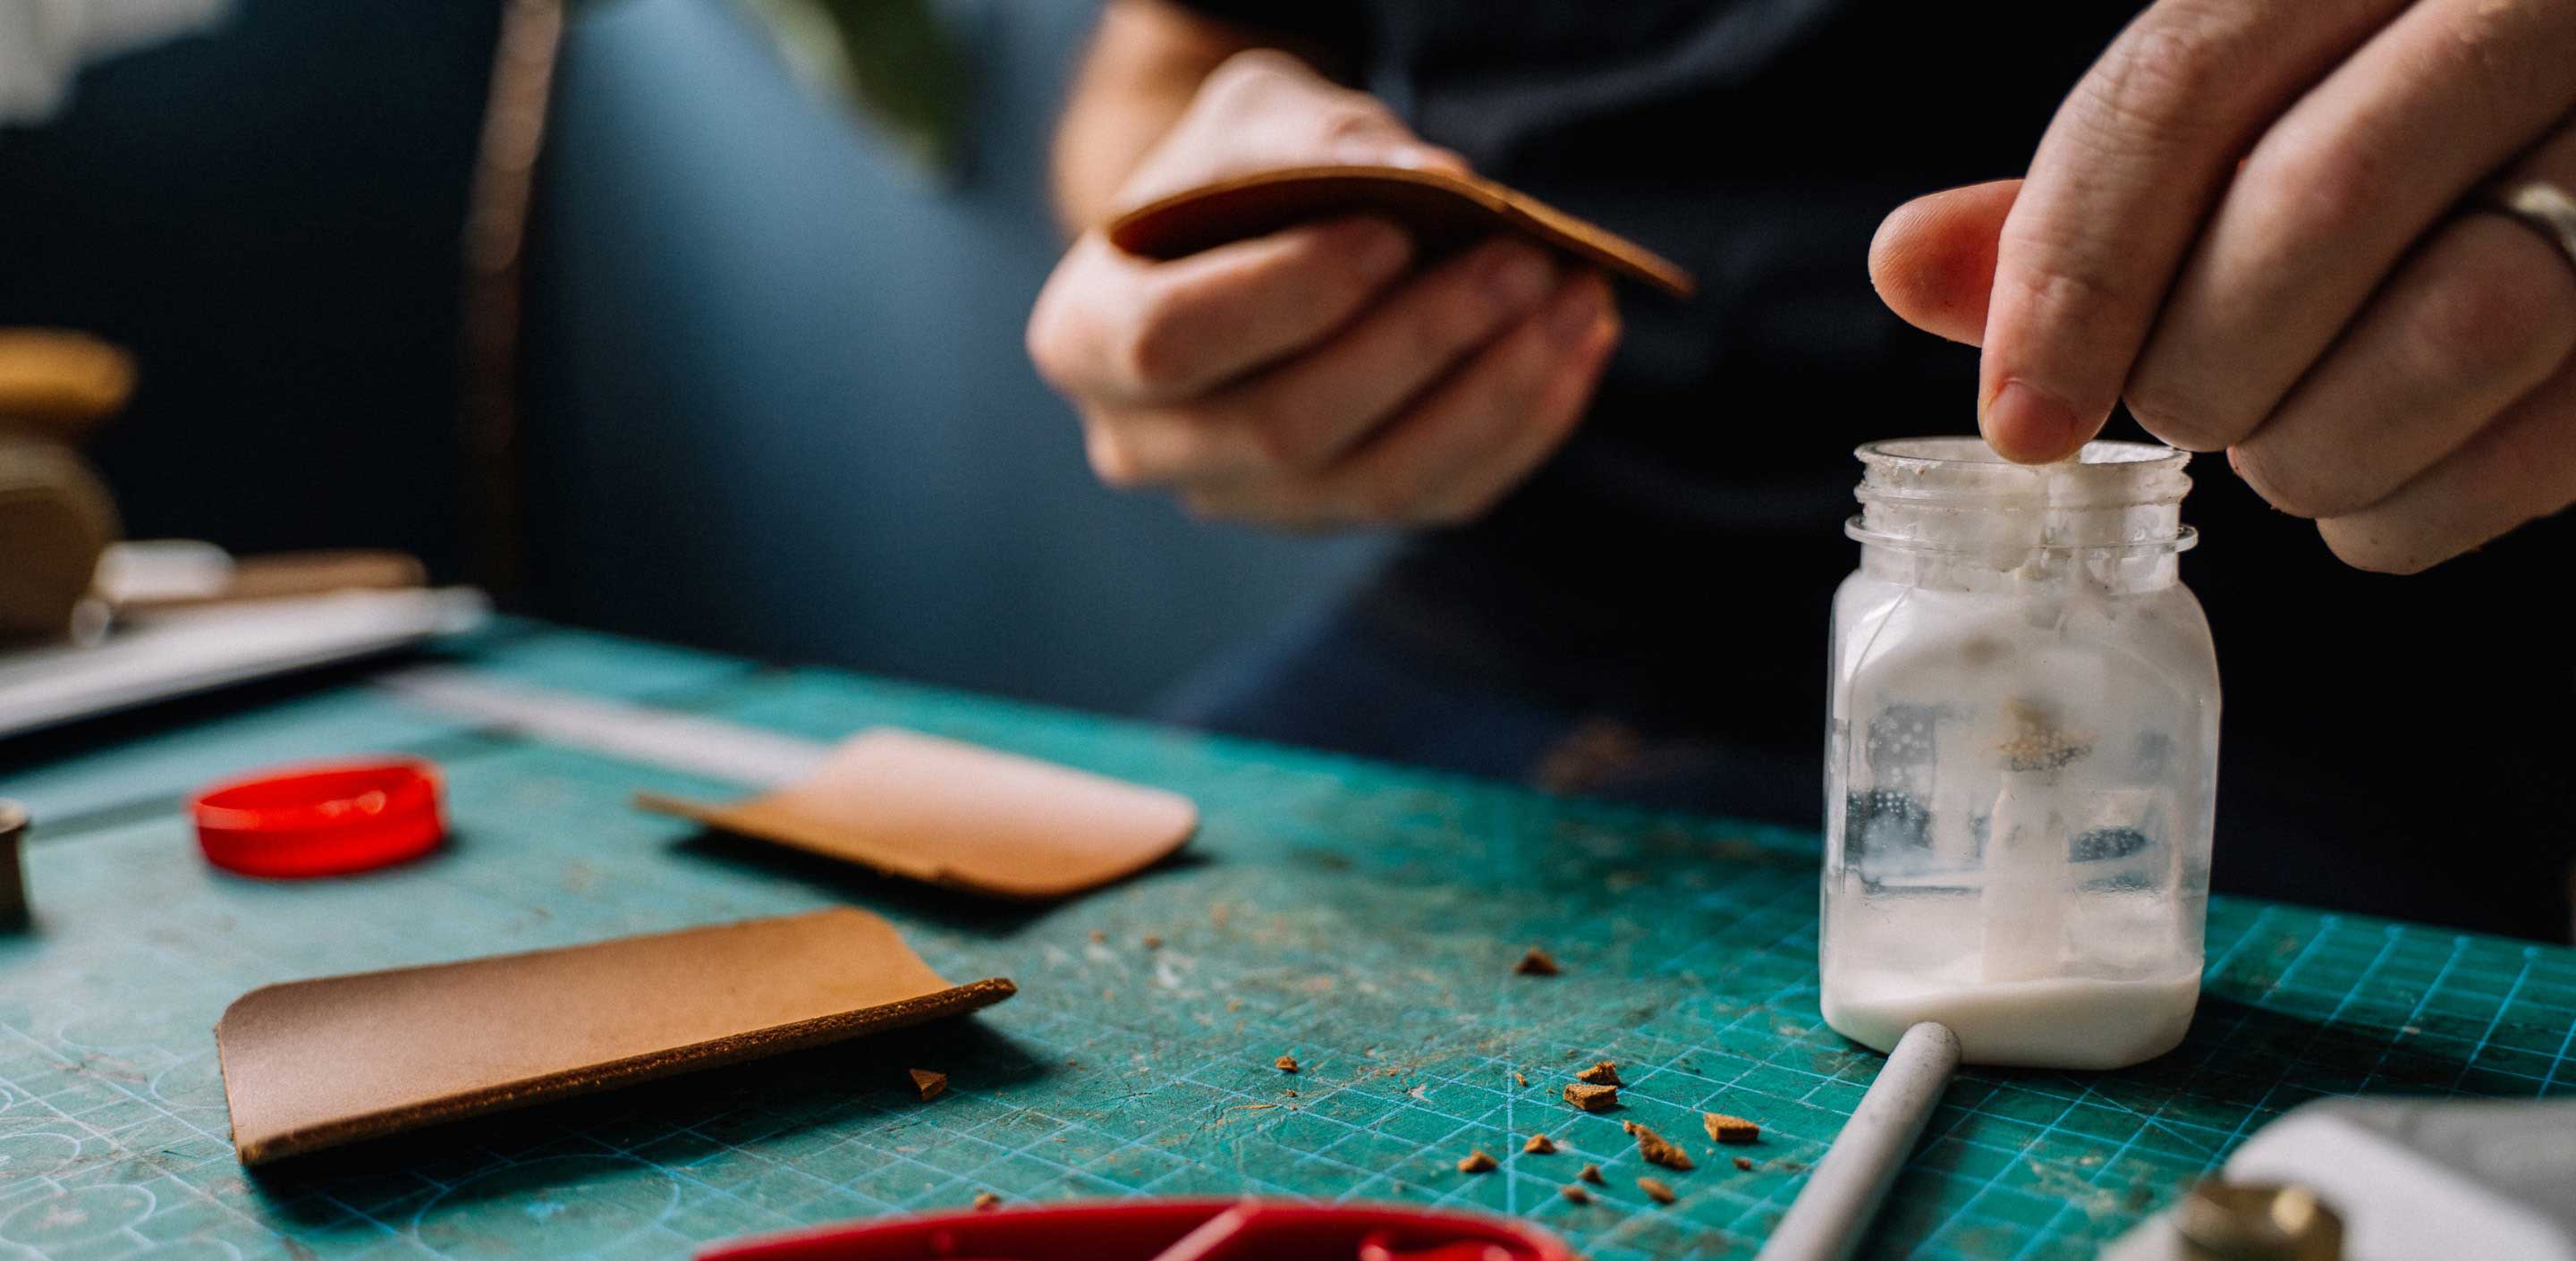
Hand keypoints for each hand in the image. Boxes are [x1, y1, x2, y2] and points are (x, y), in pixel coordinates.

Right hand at [1026, 51, 1620, 529]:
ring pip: (1377, 482)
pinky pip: (1437, 499)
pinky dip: (1521, 426)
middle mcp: (1146, 445)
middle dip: (1419, 342)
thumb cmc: (1236, 170)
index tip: (1389, 232)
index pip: (1171, 342)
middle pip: (1286, 426)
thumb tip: (1437, 185)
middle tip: (1524, 261)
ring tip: (1576, 302)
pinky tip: (1579, 346)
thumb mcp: (1254, 120)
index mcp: (1086, 338)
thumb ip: (1319, 144)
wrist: (1241, 239)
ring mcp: (1243, 499)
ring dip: (1493, 394)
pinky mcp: (1333, 517)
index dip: (1285, 296)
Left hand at [1870, 0, 2575, 572]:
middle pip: (2316, 205)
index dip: (2077, 269)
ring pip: (2462, 320)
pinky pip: (2551, 438)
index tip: (2024, 423)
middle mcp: (2529, 4)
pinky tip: (2381, 494)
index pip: (2184, 84)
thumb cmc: (2414, 141)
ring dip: (2320, 449)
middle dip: (2205, 368)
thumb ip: (2111, 186)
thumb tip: (1912, 266)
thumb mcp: (2262, 115)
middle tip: (2192, 411)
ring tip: (2288, 452)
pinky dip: (2425, 508)